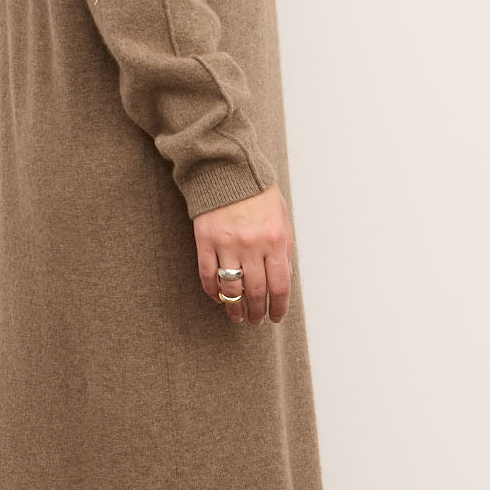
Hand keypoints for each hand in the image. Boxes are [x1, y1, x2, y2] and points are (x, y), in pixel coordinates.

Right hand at [192, 183, 292, 325]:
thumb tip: (283, 279)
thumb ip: (284, 248)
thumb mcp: (281, 218)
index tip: (276, 317)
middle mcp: (252, 245)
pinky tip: (219, 298)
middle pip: (256, 292)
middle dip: (257, 312)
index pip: (280, 285)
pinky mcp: (205, 241)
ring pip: (231, 288)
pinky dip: (213, 292)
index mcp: (274, 240)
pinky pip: (208, 275)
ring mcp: (226, 244)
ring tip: (237, 316)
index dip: (279, 307)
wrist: (227, 169)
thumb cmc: (258, 193)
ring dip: (235, 307)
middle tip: (256, 320)